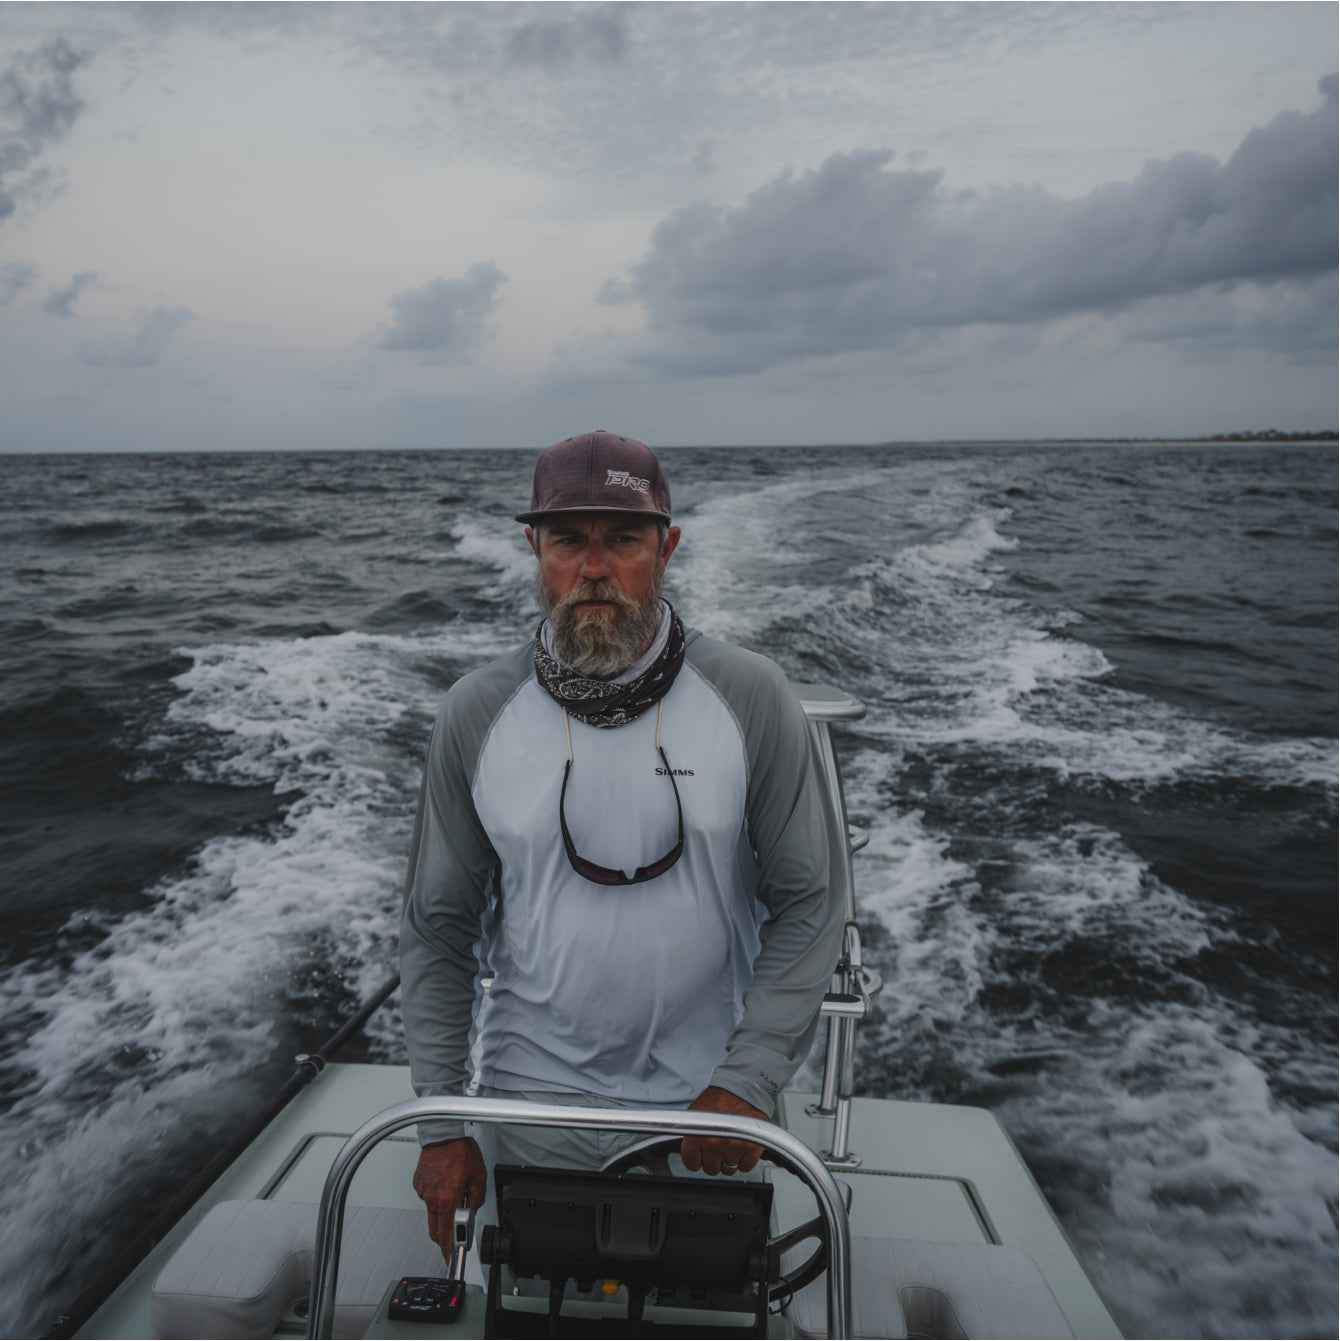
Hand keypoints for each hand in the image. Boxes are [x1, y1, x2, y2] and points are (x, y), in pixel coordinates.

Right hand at [412, 1137, 487, 1254]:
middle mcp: (432, 1198)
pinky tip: (445, 1181)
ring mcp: (423, 1190)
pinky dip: (436, 1194)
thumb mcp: (478, 1176)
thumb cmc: (460, 1150)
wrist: (444, 1133)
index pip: (444, 1234)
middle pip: (435, 1228)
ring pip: (432, 1210)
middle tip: (454, 1232)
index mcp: (447, 1199)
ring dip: (442, 1208)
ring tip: (454, 1190)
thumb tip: (472, 1208)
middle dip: (443, 1234)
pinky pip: (428, 1195)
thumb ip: (476, 1197)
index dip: (447, 1249)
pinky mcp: (418, 1182)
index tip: (449, 1256)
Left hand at [680, 1086, 766, 1175]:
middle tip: (717, 1147)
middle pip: (711, 1169)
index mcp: (696, 1136)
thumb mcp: (695, 1114)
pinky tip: (741, 1147)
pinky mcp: (751, 1148)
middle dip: (713, 1160)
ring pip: (728, 1169)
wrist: (741, 1087)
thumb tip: (687, 1151)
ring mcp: (733, 1147)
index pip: (691, 1164)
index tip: (700, 1154)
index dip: (696, 1159)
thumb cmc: (719, 1098)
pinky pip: (745, 1167)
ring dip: (729, 1160)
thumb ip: (690, 1135)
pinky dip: (744, 1160)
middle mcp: (714, 1143)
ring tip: (730, 1144)